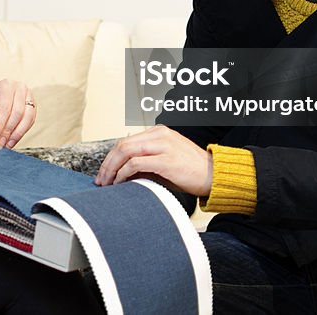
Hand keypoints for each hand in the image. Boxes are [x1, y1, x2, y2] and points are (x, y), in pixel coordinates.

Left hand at [0, 78, 35, 148]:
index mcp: (6, 85)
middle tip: (0, 143)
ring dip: (17, 134)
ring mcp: (29, 96)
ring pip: (27, 118)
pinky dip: (22, 132)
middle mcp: (20, 88)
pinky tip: (13, 140)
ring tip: (7, 144)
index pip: (5, 107)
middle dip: (8, 131)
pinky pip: (31, 121)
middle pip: (18, 113)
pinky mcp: (33, 105)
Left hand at [95, 125, 212, 195]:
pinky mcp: (166, 160)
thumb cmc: (191, 171)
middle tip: (101, 180)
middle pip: (122, 145)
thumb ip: (146, 161)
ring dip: (112, 169)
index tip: (105, 172)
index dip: (111, 157)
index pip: (126, 141)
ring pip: (125, 151)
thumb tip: (122, 172)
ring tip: (107, 183)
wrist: (215, 176)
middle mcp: (160, 135)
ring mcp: (163, 146)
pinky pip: (135, 164)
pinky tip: (120, 183)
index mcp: (159, 132)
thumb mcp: (166, 160)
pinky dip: (123, 173)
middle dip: (107, 163)